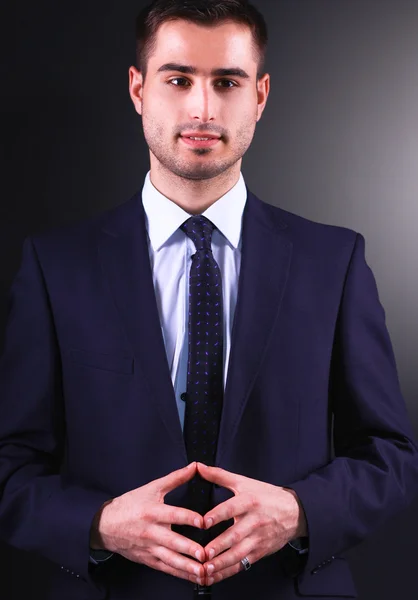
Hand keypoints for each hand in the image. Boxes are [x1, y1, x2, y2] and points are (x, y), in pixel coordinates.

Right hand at [92, 462, 205, 582]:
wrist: (105, 525)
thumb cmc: (130, 504)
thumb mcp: (152, 488)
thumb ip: (176, 478)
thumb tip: (196, 466)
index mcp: (153, 511)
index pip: (173, 514)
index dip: (188, 518)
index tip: (203, 522)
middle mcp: (151, 531)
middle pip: (172, 541)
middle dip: (189, 549)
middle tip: (205, 555)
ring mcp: (149, 548)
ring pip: (170, 559)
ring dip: (187, 567)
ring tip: (202, 572)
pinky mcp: (148, 560)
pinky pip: (166, 568)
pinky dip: (180, 574)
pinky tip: (193, 577)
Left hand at [197, 463, 306, 585]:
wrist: (294, 512)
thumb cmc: (267, 496)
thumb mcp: (244, 482)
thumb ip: (219, 475)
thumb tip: (198, 467)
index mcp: (249, 501)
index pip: (232, 508)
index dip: (218, 514)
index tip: (204, 522)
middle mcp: (254, 521)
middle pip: (235, 534)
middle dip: (219, 545)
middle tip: (204, 553)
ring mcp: (258, 539)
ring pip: (239, 553)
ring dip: (222, 563)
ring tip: (207, 568)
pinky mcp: (260, 552)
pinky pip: (243, 564)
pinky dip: (229, 571)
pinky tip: (215, 575)